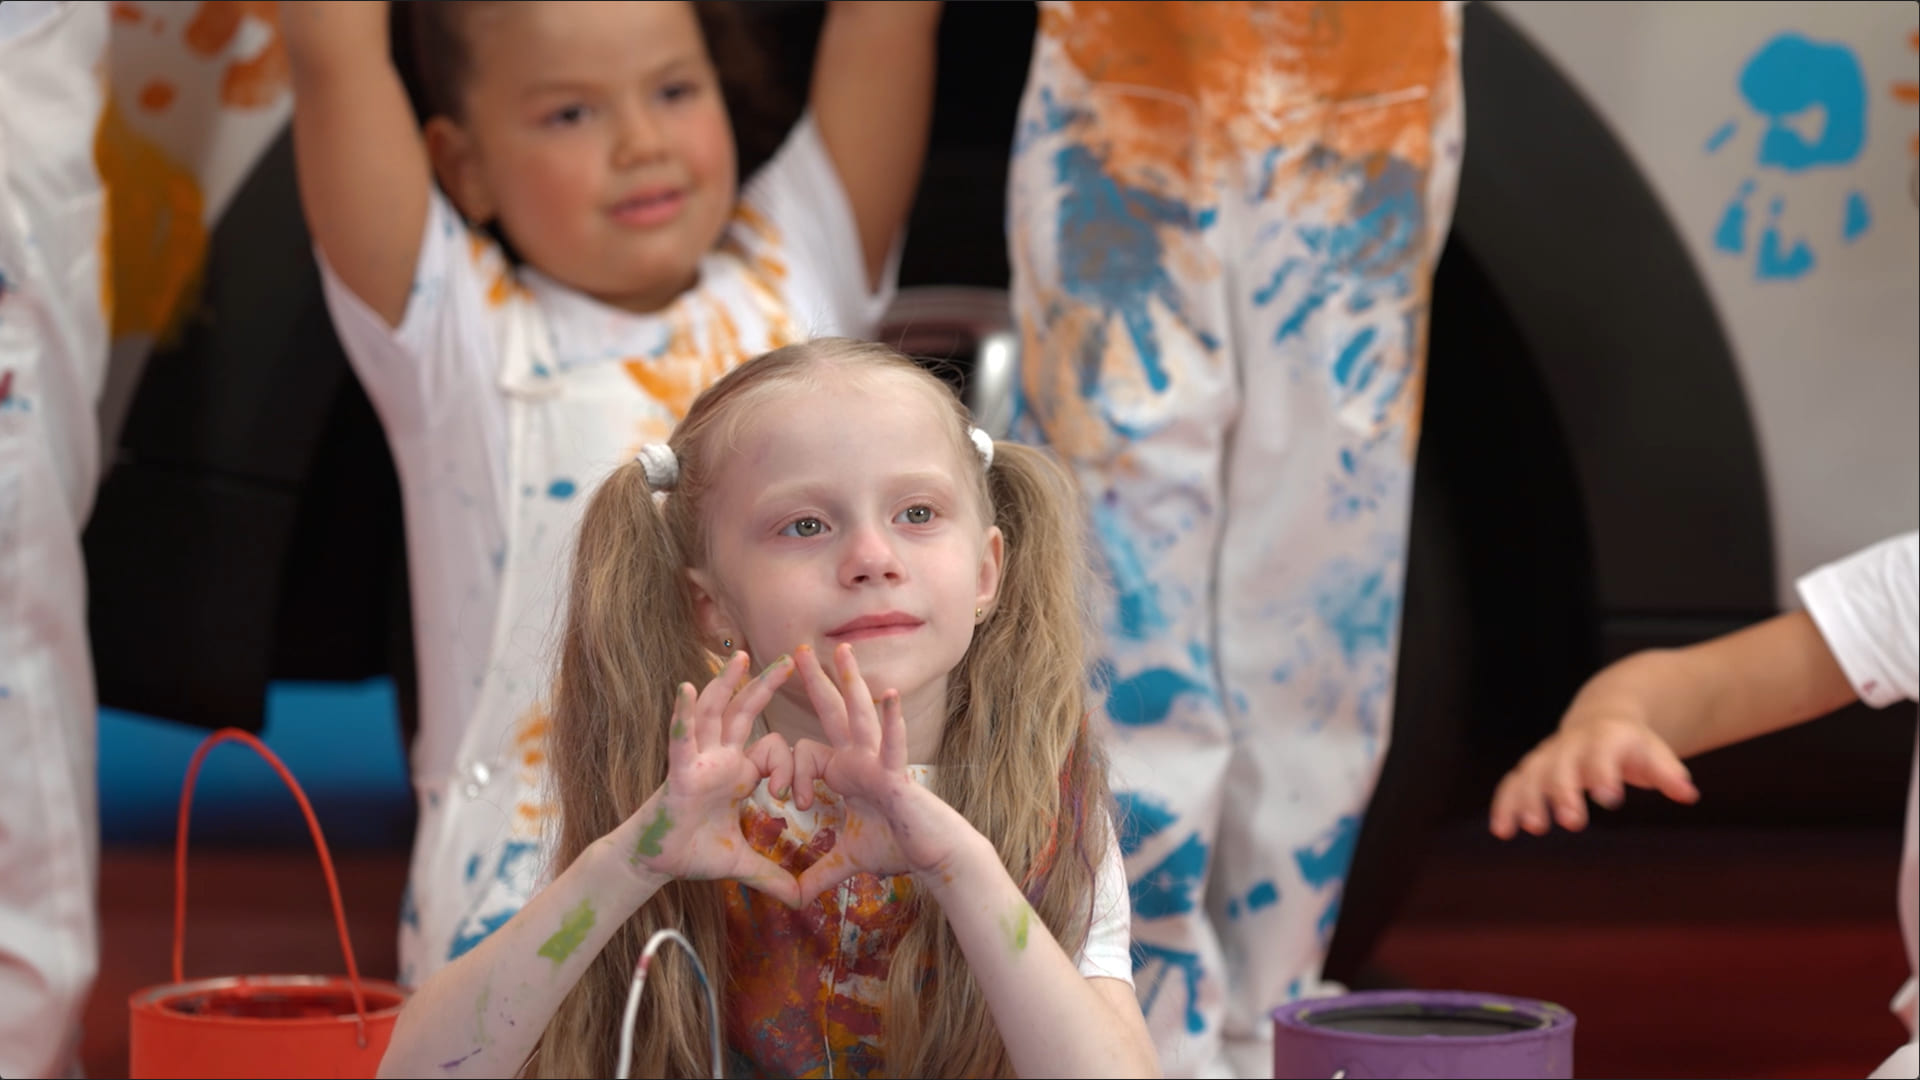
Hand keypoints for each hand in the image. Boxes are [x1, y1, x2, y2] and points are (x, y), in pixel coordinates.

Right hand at [625, 650, 800, 905]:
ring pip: (714, 714)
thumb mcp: (742, 864)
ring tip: (740, 656)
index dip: (788, 767)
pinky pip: (681, 740)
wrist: (656, 863)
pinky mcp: (679, 773)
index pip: (772, 750)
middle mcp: (719, 758)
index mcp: (737, 772)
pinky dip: (684, 716)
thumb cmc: (693, 853)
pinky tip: (687, 690)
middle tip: (788, 658)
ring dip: (726, 684)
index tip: (794, 797)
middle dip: (764, 686)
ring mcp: (698, 761)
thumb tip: (802, 900)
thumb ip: (773, 876)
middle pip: (744, 713)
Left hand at [788, 643, 968, 902]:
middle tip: (798, 650)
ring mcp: (881, 763)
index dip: (795, 774)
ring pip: (862, 716)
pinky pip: (893, 745)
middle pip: (834, 713)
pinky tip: (889, 696)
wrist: (933, 855)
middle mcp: (863, 759)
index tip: (796, 801)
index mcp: (848, 771)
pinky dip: (892, 722)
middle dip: (817, 683)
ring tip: (843, 650)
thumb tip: (794, 898)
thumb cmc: (897, 848)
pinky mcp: (898, 776)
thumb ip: (818, 873)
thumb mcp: (846, 861)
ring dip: (851, 683)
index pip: (809, 752)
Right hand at [1489, 711, 1699, 838]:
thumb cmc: (1634, 747)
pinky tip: (1501, 830)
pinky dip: (1505, 804)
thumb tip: (1688, 793)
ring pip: (1531, 774)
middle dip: (1564, 793)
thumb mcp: (1655, 755)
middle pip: (1561, 765)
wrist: (1602, 719)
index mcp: (1604, 738)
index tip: (1610, 798)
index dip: (1604, 773)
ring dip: (1529, 799)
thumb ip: (1669, 774)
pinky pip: (1512, 783)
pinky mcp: (1531, 770)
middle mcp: (1571, 744)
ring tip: (1535, 827)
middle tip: (1574, 822)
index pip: (1602, 753)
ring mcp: (1548, 755)